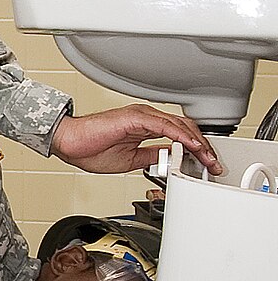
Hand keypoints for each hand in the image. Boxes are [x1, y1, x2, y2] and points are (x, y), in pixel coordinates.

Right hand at [50, 106, 220, 174]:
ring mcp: (141, 116)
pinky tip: (190, 146)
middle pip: (185, 128)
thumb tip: (170, 160)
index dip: (196, 149)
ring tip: (207, 158)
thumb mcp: (130, 160)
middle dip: (202, 147)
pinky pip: (164, 126)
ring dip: (196, 142)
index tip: (205, 165)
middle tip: (212, 165)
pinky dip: (180, 136)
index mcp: (144, 127)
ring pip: (178, 125)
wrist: (68, 143)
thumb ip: (151, 157)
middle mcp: (146, 118)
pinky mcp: (134, 118)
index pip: (179, 134)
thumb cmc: (89, 149)